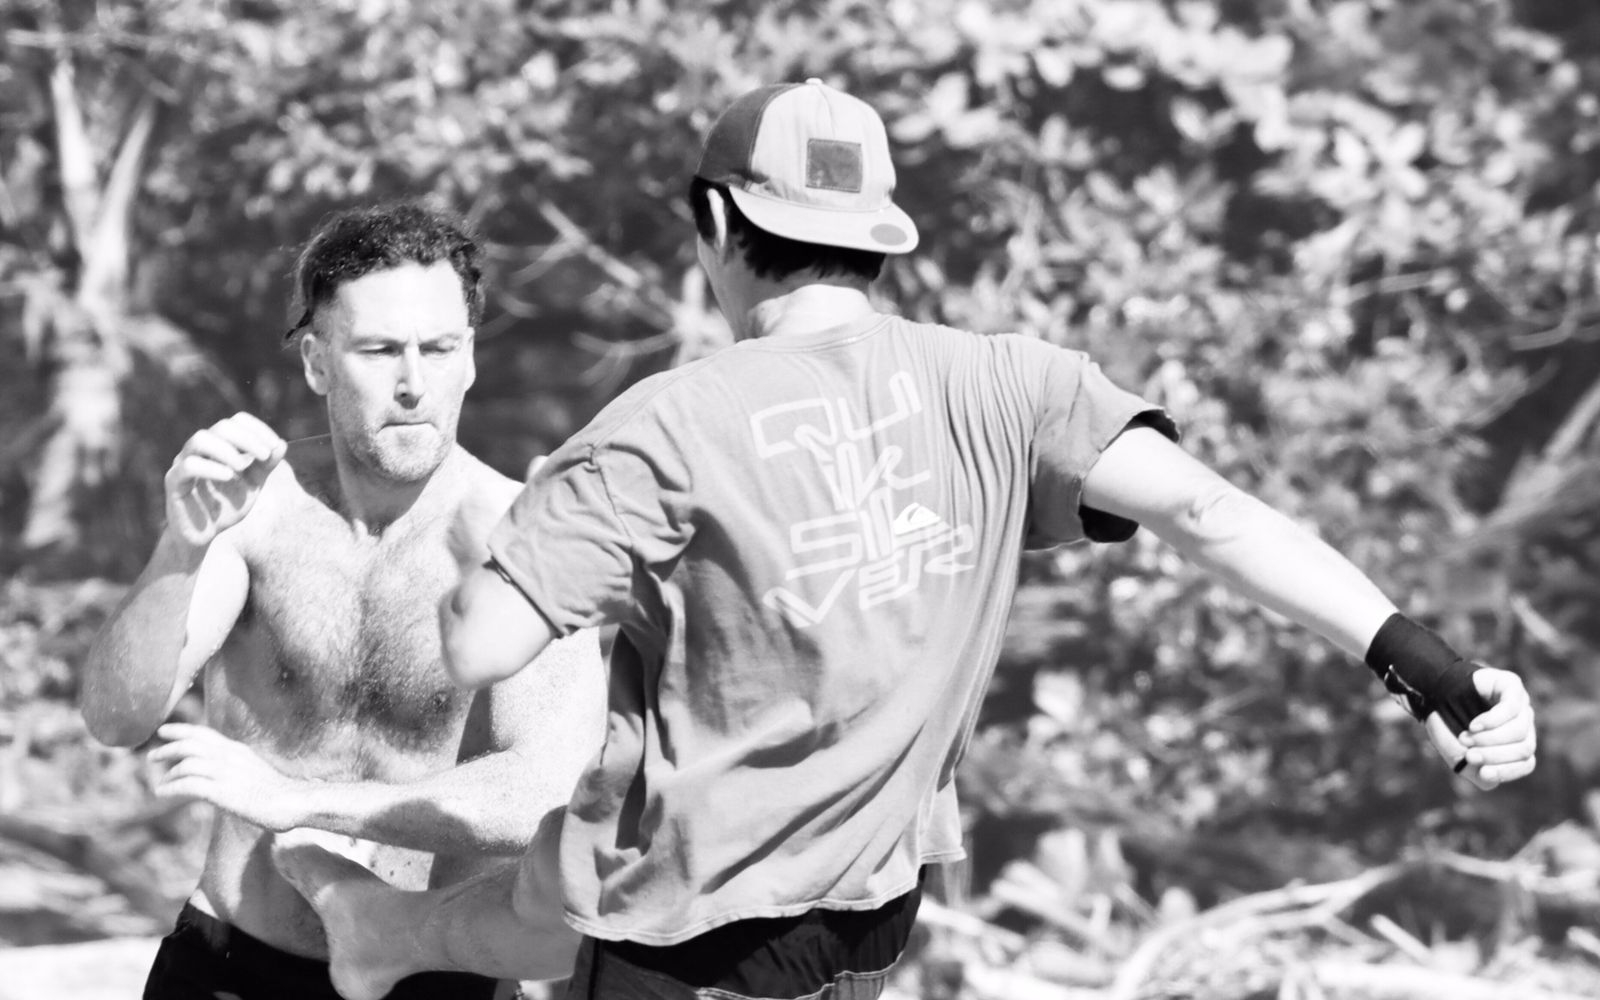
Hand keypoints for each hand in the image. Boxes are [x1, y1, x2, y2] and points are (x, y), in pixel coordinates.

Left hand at [149, 722, 305, 831]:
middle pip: (190, 744)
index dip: (181, 730)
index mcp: (237, 750)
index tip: (164, 731)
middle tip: (152, 756)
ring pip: (186, 763)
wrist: (292, 802)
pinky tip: (162, 794)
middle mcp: (229, 756)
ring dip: (169, 772)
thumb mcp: (255, 770)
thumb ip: (238, 767)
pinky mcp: (221, 791)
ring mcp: (225, 772)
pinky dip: (171, 787)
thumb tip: (223, 773)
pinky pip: (188, 785)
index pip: (203, 733)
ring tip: (159, 783)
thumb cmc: (278, 793)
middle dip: (168, 748)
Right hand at [165, 413, 286, 546]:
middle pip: (222, 427)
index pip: (237, 422)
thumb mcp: (253, 484)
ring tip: (242, 466)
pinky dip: (211, 468)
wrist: (205, 535)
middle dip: (247, 438)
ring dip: (227, 449)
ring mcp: (185, 463)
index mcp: (220, 445)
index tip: (274, 446)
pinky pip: (188, 466)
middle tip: (264, 456)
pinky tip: (229, 477)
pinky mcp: (174, 482)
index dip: (257, 429)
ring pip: (200, 439)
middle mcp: (201, 449)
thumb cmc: (227, 504)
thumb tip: (280, 444)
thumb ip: (266, 465)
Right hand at [1424, 666, 1535, 789]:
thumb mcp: (1460, 758)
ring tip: (1466, 738)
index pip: (1526, 763)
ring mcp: (1520, 704)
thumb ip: (1477, 773)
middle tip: (1470, 755)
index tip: (1482, 773)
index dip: (1506, 771)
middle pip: (1524, 748)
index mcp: (1517, 743)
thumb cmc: (1449, 729)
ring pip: (1519, 730)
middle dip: (1495, 755)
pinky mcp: (1511, 685)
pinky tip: (1473, 726)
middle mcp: (1523, 723)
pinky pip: (1511, 708)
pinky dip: (1491, 721)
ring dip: (1490, 738)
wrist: (1434, 695)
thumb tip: (1491, 778)